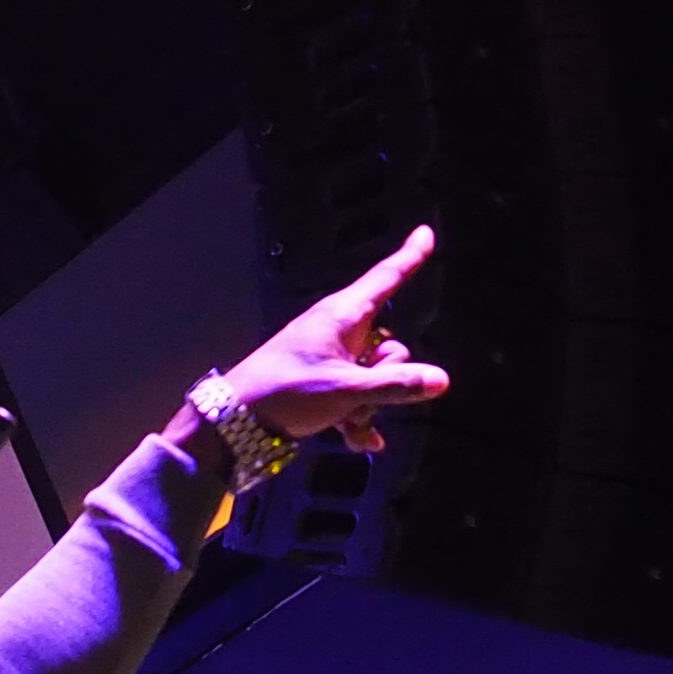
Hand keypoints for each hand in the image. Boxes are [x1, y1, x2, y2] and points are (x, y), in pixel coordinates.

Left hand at [198, 224, 453, 452]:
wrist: (232, 422)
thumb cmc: (285, 393)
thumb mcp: (346, 391)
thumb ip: (395, 385)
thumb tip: (440, 380)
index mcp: (342, 315)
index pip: (386, 278)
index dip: (409, 256)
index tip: (426, 233)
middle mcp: (338, 330)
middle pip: (390, 345)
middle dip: (387, 377)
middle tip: (360, 396)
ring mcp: (328, 356)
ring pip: (372, 376)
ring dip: (369, 403)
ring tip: (348, 421)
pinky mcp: (319, 381)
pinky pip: (354, 394)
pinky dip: (356, 415)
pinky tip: (359, 440)